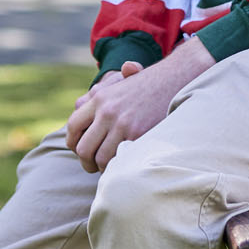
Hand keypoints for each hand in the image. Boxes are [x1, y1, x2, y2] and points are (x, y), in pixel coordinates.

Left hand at [64, 40, 214, 172]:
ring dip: (102, 167)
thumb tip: (78, 104)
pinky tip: (123, 165)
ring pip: (100, 158)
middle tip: (91, 166)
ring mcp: (122, 124)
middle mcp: (107, 111)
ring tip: (108, 168)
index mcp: (99, 97)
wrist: (175, 79)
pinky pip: (119, 159)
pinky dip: (119, 166)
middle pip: (83, 147)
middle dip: (85, 161)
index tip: (77, 149)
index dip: (73, 141)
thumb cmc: (147, 84)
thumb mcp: (119, 82)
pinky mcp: (138, 135)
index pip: (73, 125)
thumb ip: (98, 94)